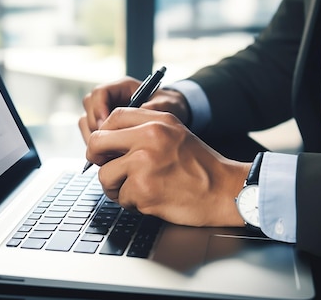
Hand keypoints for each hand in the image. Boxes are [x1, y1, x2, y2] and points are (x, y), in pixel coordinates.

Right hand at [78, 77, 189, 142]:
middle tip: (107, 143)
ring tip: (109, 151)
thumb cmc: (170, 107)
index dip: (99, 109)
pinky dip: (98, 145)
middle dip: (95, 125)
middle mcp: (111, 98)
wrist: (172, 118)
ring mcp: (106, 112)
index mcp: (123, 88)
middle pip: (89, 106)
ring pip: (86, 121)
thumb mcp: (168, 106)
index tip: (106, 126)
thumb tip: (139, 115)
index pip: (100, 93)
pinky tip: (111, 155)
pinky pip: (91, 134)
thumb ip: (154, 108)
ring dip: (93, 137)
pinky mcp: (106, 128)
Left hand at [85, 107, 251, 226]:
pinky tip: (152, 199)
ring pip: (104, 175)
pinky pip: (121, 197)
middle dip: (97, 159)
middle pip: (96, 143)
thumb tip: (105, 137)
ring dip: (116, 186)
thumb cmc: (199, 165)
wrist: (224, 191)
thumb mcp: (175, 132)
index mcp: (155, 122)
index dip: (105, 134)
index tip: (109, 148)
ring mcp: (144, 166)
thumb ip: (142, 128)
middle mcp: (148, 139)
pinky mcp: (143, 191)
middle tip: (109, 168)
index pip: (112, 118)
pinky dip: (132, 202)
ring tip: (137, 188)